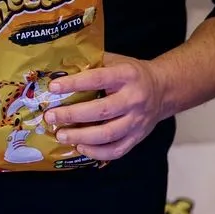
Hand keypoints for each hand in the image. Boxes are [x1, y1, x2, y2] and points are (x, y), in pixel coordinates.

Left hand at [42, 52, 168, 161]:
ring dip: (81, 137)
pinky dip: (97, 152)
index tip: (53, 87)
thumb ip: (92, 63)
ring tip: (61, 135)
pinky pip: (117, 150)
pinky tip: (80, 147)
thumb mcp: (115, 61)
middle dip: (72, 115)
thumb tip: (60, 68)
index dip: (74, 84)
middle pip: (102, 111)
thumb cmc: (131, 74)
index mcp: (127, 76)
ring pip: (108, 134)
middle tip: (51, 117)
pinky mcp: (138, 137)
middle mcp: (134, 99)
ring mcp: (137, 121)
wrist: (163, 90)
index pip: (98, 79)